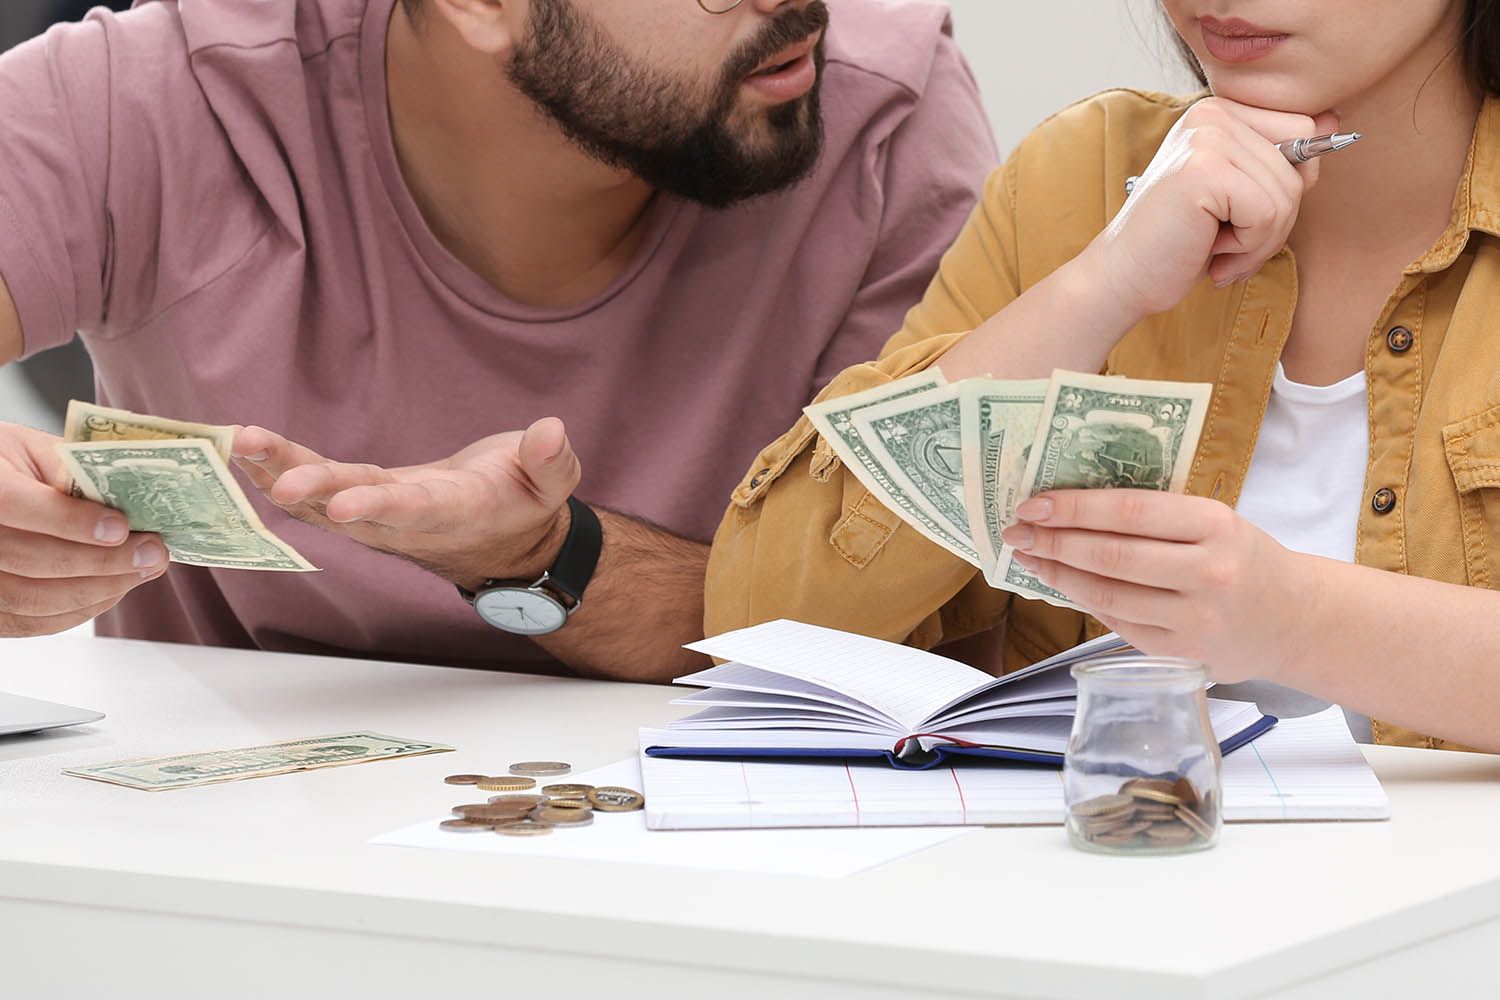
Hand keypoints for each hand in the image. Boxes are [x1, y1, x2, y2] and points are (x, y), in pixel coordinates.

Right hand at [0, 422, 166, 636]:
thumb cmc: (8, 464)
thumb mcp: (33, 449)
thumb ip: (74, 470)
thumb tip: (135, 501)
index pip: (14, 504)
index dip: (68, 521)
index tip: (120, 527)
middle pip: (31, 559)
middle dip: (103, 562)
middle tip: (153, 554)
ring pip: (34, 599)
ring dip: (100, 590)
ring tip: (143, 571)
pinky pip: (33, 622)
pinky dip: (81, 609)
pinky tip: (113, 590)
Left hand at [231, 418, 581, 586]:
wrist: (502, 537)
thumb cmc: (526, 500)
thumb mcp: (555, 481)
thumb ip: (553, 461)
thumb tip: (551, 432)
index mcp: (457, 512)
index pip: (416, 510)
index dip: (381, 505)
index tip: (347, 502)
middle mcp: (408, 521)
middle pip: (356, 507)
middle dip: (317, 489)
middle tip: (280, 478)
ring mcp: (379, 516)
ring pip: (323, 500)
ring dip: (280, 474)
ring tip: (242, 445)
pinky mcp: (361, 500)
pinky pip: (313, 490)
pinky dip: (276, 470)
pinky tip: (243, 449)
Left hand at [1000, 490, 1318, 683]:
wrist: (1295, 620)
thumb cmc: (1243, 558)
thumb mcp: (1215, 522)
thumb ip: (1157, 517)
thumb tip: (1072, 506)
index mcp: (1216, 526)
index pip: (1129, 512)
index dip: (1074, 508)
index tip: (1033, 503)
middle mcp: (1208, 573)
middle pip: (1111, 556)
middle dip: (1053, 542)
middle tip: (1016, 531)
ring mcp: (1195, 619)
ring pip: (1107, 594)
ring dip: (1059, 574)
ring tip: (1030, 556)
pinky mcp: (1181, 654)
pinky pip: (1119, 623)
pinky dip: (1084, 601)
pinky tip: (1062, 584)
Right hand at [1080, 97, 1337, 319]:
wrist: (1122, 278)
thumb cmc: (1179, 243)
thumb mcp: (1238, 194)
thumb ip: (1281, 158)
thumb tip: (1334, 122)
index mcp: (1219, 112)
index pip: (1302, 129)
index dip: (1289, 182)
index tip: (1242, 213)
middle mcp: (1212, 114)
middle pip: (1300, 163)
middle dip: (1275, 219)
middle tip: (1229, 243)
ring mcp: (1207, 140)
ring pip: (1287, 194)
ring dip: (1260, 241)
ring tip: (1218, 251)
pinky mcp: (1204, 172)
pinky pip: (1268, 214)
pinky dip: (1248, 248)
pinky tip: (1212, 254)